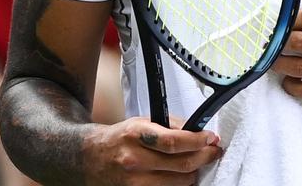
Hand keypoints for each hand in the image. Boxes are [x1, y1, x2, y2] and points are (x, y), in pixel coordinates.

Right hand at [81, 116, 222, 184]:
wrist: (88, 159)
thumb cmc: (118, 140)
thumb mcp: (139, 123)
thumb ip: (168, 125)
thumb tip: (198, 132)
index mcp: (135, 135)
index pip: (174, 141)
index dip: (198, 141)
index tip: (210, 138)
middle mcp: (134, 160)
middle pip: (182, 165)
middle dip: (204, 157)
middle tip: (213, 151)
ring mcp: (135, 182)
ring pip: (180, 182)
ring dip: (193, 172)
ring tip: (196, 163)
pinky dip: (179, 184)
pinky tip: (181, 175)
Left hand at [273, 9, 301, 106]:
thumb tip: (282, 21)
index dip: (283, 21)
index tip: (268, 24)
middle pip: (299, 42)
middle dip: (276, 43)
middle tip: (263, 45)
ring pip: (299, 67)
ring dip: (278, 65)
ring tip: (270, 62)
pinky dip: (290, 85)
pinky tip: (288, 81)